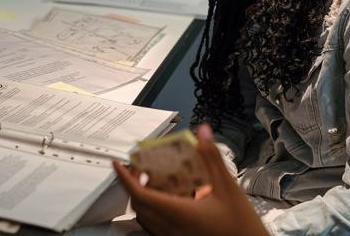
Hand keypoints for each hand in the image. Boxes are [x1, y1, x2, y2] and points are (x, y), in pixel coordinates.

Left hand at [113, 124, 268, 235]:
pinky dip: (151, 210)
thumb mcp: (228, 186)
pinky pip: (154, 227)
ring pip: (144, 218)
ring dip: (141, 197)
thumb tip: (203, 132)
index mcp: (178, 213)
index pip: (140, 194)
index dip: (125, 178)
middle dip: (132, 184)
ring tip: (149, 179)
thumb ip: (212, 157)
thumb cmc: (241, 225)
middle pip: (138, 205)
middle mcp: (169, 228)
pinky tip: (165, 199)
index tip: (118, 163)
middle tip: (138, 166)